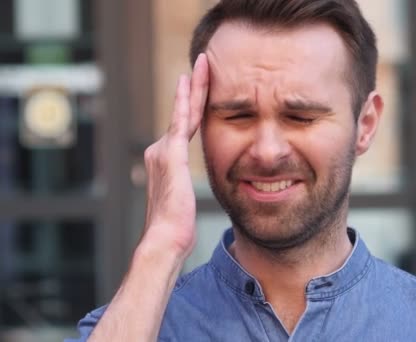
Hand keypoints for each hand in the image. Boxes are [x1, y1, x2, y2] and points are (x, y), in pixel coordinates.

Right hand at [140, 53, 208, 258]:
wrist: (165, 240)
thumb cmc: (176, 229)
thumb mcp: (183, 204)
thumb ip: (184, 190)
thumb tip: (187, 196)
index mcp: (166, 162)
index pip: (183, 127)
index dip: (193, 106)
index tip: (200, 87)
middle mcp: (160, 151)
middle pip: (183, 113)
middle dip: (194, 87)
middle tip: (203, 64)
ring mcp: (164, 151)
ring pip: (184, 111)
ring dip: (194, 86)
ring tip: (203, 64)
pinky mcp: (172, 154)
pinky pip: (182, 119)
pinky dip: (187, 98)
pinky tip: (191, 80)